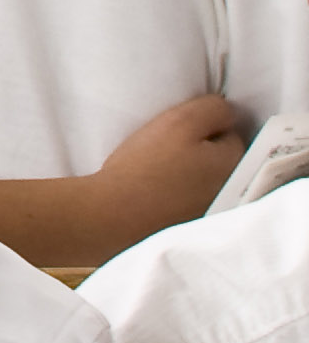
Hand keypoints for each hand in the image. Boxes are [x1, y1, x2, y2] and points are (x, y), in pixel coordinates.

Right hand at [84, 90, 248, 253]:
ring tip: (158, 175)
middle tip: (168, 152)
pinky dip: (176, 201)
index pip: (231, 135)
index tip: (179, 134)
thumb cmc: (145, 166)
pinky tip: (154, 198)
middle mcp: (230, 195)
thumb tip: (228, 116)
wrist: (107, 217)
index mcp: (235, 165)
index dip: (204, 128)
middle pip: (220, 162)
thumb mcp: (183, 119)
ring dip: (190, 178)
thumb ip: (215, 109)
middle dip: (202, 154)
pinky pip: (187, 207)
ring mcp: (208, 218)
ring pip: (204, 184)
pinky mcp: (186, 233)